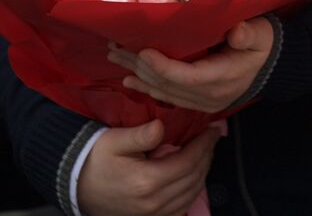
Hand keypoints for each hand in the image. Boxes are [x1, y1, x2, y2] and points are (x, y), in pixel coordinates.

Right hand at [76, 120, 220, 215]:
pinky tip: (193, 175)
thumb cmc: (97, 159)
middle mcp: (153, 201)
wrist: (77, 186)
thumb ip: (141, 135)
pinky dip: (192, 190)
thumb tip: (162, 126)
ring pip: (192, 193)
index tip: (213, 129)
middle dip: (207, 155)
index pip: (189, 160)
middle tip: (211, 138)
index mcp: (147, 180)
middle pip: (194, 177)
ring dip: (203, 172)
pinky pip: (182, 207)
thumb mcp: (114, 141)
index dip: (204, 143)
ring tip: (205, 152)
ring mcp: (153, 214)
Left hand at [108, 18, 274, 112]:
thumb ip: (249, 34)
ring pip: (164, 92)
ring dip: (139, 77)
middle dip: (140, 68)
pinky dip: (148, 88)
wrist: (274, 67)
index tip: (142, 51)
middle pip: (167, 85)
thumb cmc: (265, 45)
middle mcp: (208, 95)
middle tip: (116, 50)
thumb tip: (237, 32)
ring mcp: (202, 102)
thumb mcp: (262, 34)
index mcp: (222, 78)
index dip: (162, 66)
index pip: (185, 76)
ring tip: (117, 61)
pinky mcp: (198, 102)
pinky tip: (131, 80)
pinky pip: (168, 97)